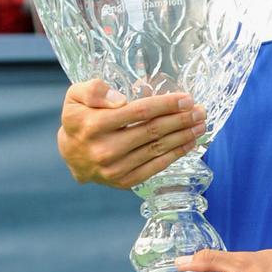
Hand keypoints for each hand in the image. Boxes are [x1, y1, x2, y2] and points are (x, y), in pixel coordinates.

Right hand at [57, 79, 206, 188]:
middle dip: (181, 119)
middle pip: (153, 131)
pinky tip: (189, 143)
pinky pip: (154, 167)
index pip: (139, 112)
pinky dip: (175, 155)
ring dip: (183, 136)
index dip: (166, 105)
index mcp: (94, 125)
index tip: (186, 98)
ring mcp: (114, 169)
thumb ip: (94, 90)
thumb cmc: (79, 118)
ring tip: (201, 125)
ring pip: (157, 149)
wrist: (70, 154)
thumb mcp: (75, 95)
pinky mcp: (122, 182)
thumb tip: (120, 99)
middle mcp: (105, 149)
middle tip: (201, 110)